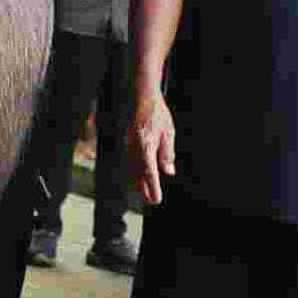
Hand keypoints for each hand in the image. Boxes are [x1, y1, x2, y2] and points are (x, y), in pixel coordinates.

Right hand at [131, 89, 175, 206]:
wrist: (143, 98)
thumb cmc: (157, 113)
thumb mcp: (169, 133)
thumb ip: (167, 154)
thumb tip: (168, 170)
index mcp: (146, 147)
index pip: (150, 173)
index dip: (152, 188)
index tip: (155, 199)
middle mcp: (135, 148)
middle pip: (138, 174)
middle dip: (144, 188)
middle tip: (150, 199)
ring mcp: (129, 145)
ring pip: (133, 169)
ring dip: (138, 181)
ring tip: (144, 190)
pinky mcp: (128, 142)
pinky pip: (130, 161)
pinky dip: (135, 170)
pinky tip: (138, 173)